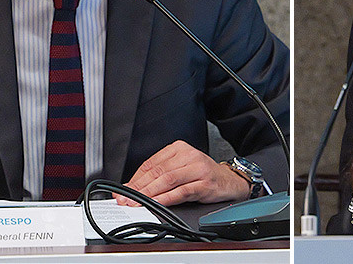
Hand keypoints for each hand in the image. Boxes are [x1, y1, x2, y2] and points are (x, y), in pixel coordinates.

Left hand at [115, 140, 248, 206]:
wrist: (229, 180)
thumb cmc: (202, 174)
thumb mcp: (181, 168)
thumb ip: (160, 174)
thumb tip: (133, 186)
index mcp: (179, 148)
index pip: (151, 163)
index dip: (134, 178)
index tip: (122, 190)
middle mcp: (188, 156)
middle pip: (158, 172)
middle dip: (138, 187)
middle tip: (125, 199)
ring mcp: (198, 169)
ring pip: (168, 181)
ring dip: (149, 194)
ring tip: (137, 203)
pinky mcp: (205, 183)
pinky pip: (182, 192)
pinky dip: (166, 199)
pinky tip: (156, 204)